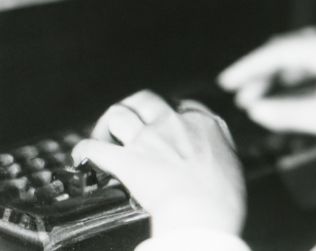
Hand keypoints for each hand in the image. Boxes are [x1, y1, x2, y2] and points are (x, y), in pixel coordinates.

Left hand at [72, 90, 244, 235]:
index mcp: (201, 124)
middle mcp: (172, 125)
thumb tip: (213, 146)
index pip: (181, 105)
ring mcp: (148, 140)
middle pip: (145, 99)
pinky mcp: (127, 161)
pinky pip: (95, 148)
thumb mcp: (234, 163)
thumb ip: (221, 146)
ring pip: (118, 114)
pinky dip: (84, 150)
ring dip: (107, 123)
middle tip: (130, 120)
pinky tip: (82, 155)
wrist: (204, 216)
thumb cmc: (224, 198)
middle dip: (133, 106)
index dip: (167, 112)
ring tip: (105, 135)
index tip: (162, 121)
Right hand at [218, 28, 315, 144]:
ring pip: (288, 63)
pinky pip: (300, 72)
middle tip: (238, 97)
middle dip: (257, 76)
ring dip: (270, 81)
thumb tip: (253, 111)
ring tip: (252, 100)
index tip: (225, 82)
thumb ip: (287, 113)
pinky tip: (275, 100)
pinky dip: (284, 86)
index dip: (246, 68)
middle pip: (279, 55)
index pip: (274, 53)